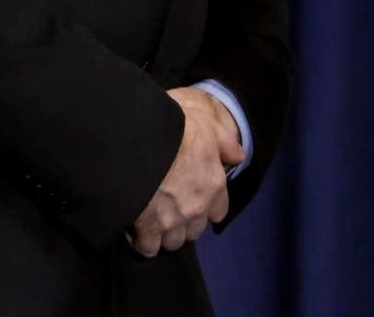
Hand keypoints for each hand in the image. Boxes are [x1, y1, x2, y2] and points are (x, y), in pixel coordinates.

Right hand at [127, 87, 245, 256]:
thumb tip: (238, 158)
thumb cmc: (174, 130)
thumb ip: (226, 143)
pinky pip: (148, 247)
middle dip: (184, 223)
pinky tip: (135, 229)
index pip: (219, 211)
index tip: (193, 199)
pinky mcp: (148, 229)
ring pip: (173, 241)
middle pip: (195, 230)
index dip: (207, 207)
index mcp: (214, 185)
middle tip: (169, 209)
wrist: (139, 142)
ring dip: (164, 234)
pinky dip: (141, 242)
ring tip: (151, 220)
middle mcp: (197, 208)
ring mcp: (173, 221)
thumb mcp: (207, 125)